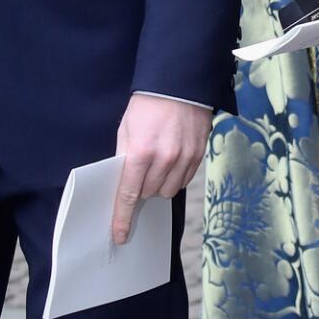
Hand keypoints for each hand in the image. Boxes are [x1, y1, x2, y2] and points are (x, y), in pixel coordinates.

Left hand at [111, 94, 210, 243]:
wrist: (180, 84)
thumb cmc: (147, 105)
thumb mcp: (126, 129)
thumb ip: (124, 158)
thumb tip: (124, 183)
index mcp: (141, 152)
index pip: (129, 194)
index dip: (122, 217)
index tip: (119, 234)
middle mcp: (164, 159)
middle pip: (149, 194)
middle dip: (142, 189)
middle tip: (140, 172)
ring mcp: (184, 158)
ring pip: (168, 191)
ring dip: (159, 185)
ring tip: (157, 164)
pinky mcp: (198, 156)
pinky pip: (184, 180)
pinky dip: (175, 177)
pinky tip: (171, 161)